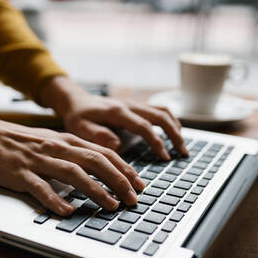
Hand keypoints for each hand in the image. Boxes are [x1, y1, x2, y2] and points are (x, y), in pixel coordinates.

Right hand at [0, 113, 145, 215]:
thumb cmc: (22, 142)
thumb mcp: (54, 142)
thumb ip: (75, 153)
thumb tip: (101, 168)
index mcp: (68, 141)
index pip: (104, 153)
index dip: (125, 169)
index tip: (139, 184)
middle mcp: (58, 148)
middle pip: (95, 162)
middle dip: (118, 181)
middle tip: (132, 199)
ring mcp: (40, 161)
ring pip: (73, 174)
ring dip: (95, 190)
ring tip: (111, 206)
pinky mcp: (21, 174)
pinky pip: (40, 187)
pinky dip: (55, 199)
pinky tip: (67, 210)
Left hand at [40, 76, 187, 158]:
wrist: (76, 101)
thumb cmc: (77, 117)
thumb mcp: (79, 127)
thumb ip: (97, 135)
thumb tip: (117, 146)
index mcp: (117, 112)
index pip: (143, 126)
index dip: (156, 141)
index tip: (164, 157)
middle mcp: (129, 105)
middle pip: (160, 116)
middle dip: (174, 135)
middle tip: (182, 153)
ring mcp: (134, 104)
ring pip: (163, 111)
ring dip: (175, 127)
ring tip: (181, 146)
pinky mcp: (136, 106)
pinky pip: (158, 110)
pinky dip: (169, 121)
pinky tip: (174, 133)